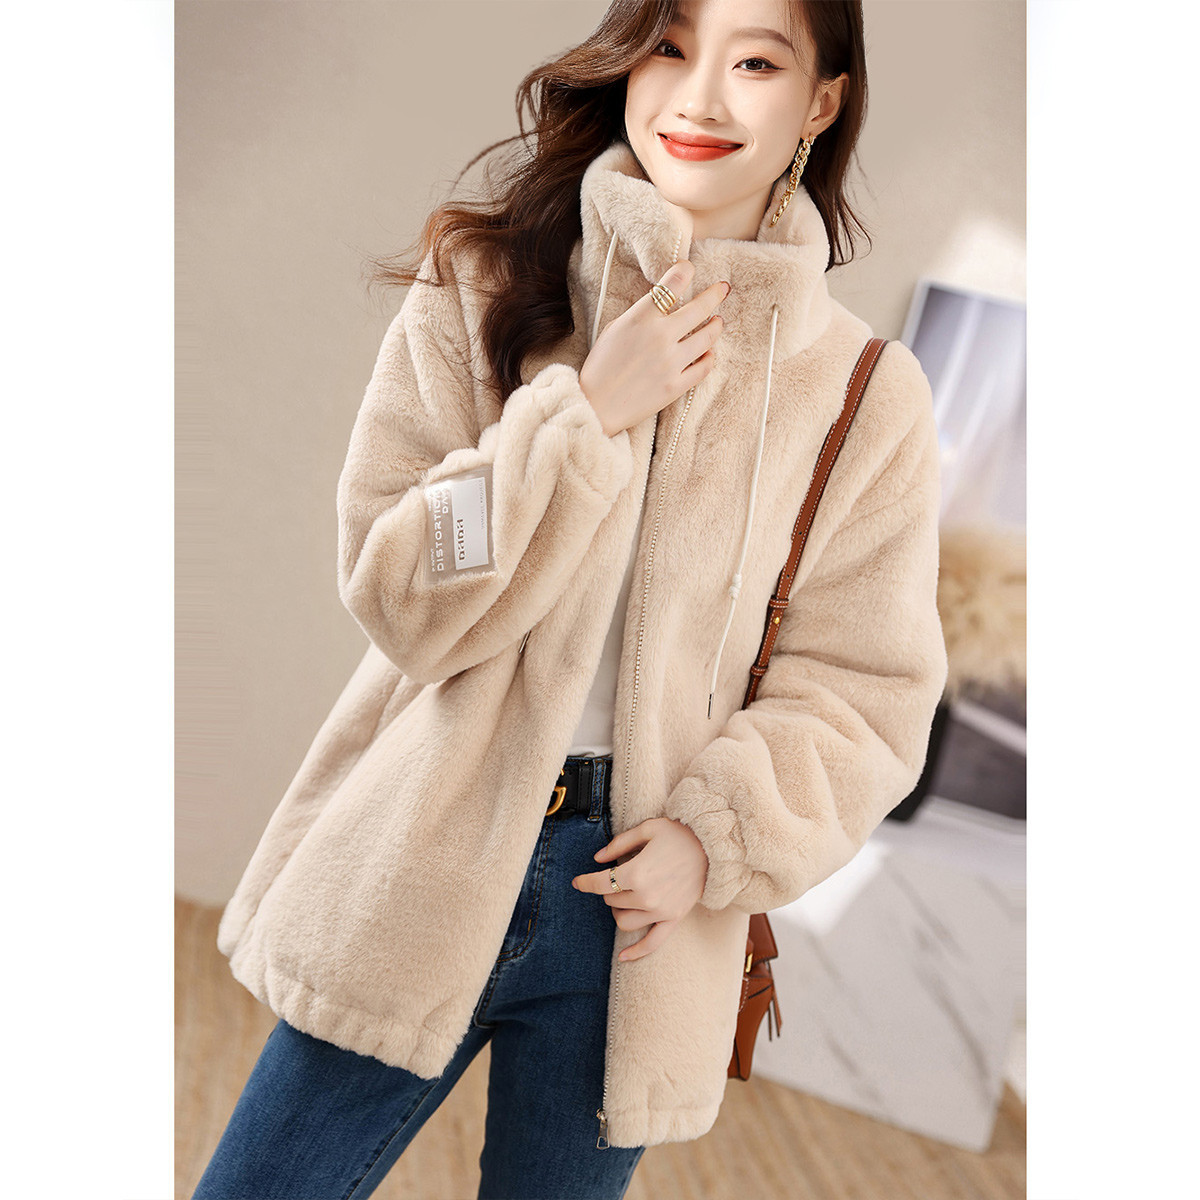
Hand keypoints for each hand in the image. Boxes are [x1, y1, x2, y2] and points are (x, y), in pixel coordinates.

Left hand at [570, 818, 708, 960]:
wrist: (713, 847)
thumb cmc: (678, 834)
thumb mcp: (646, 829)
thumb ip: (618, 845)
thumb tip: (597, 859)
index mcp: (636, 873)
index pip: (600, 884)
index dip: (585, 882)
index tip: (577, 882)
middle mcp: (646, 897)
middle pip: (611, 901)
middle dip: (608, 890)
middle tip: (617, 876)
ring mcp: (661, 911)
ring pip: (624, 922)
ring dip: (618, 911)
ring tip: (622, 899)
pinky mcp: (674, 918)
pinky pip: (652, 943)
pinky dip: (636, 952)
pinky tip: (622, 958)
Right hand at [579, 259, 730, 436]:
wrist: (595, 406)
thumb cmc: (600, 367)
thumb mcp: (614, 330)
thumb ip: (641, 315)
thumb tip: (664, 304)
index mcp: (641, 319)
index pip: (672, 284)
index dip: (685, 271)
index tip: (689, 269)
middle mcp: (660, 337)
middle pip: (699, 308)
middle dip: (715, 294)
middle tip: (723, 288)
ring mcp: (671, 363)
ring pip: (707, 338)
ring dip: (715, 326)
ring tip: (718, 321)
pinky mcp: (676, 386)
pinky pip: (703, 367)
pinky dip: (709, 357)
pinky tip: (709, 352)